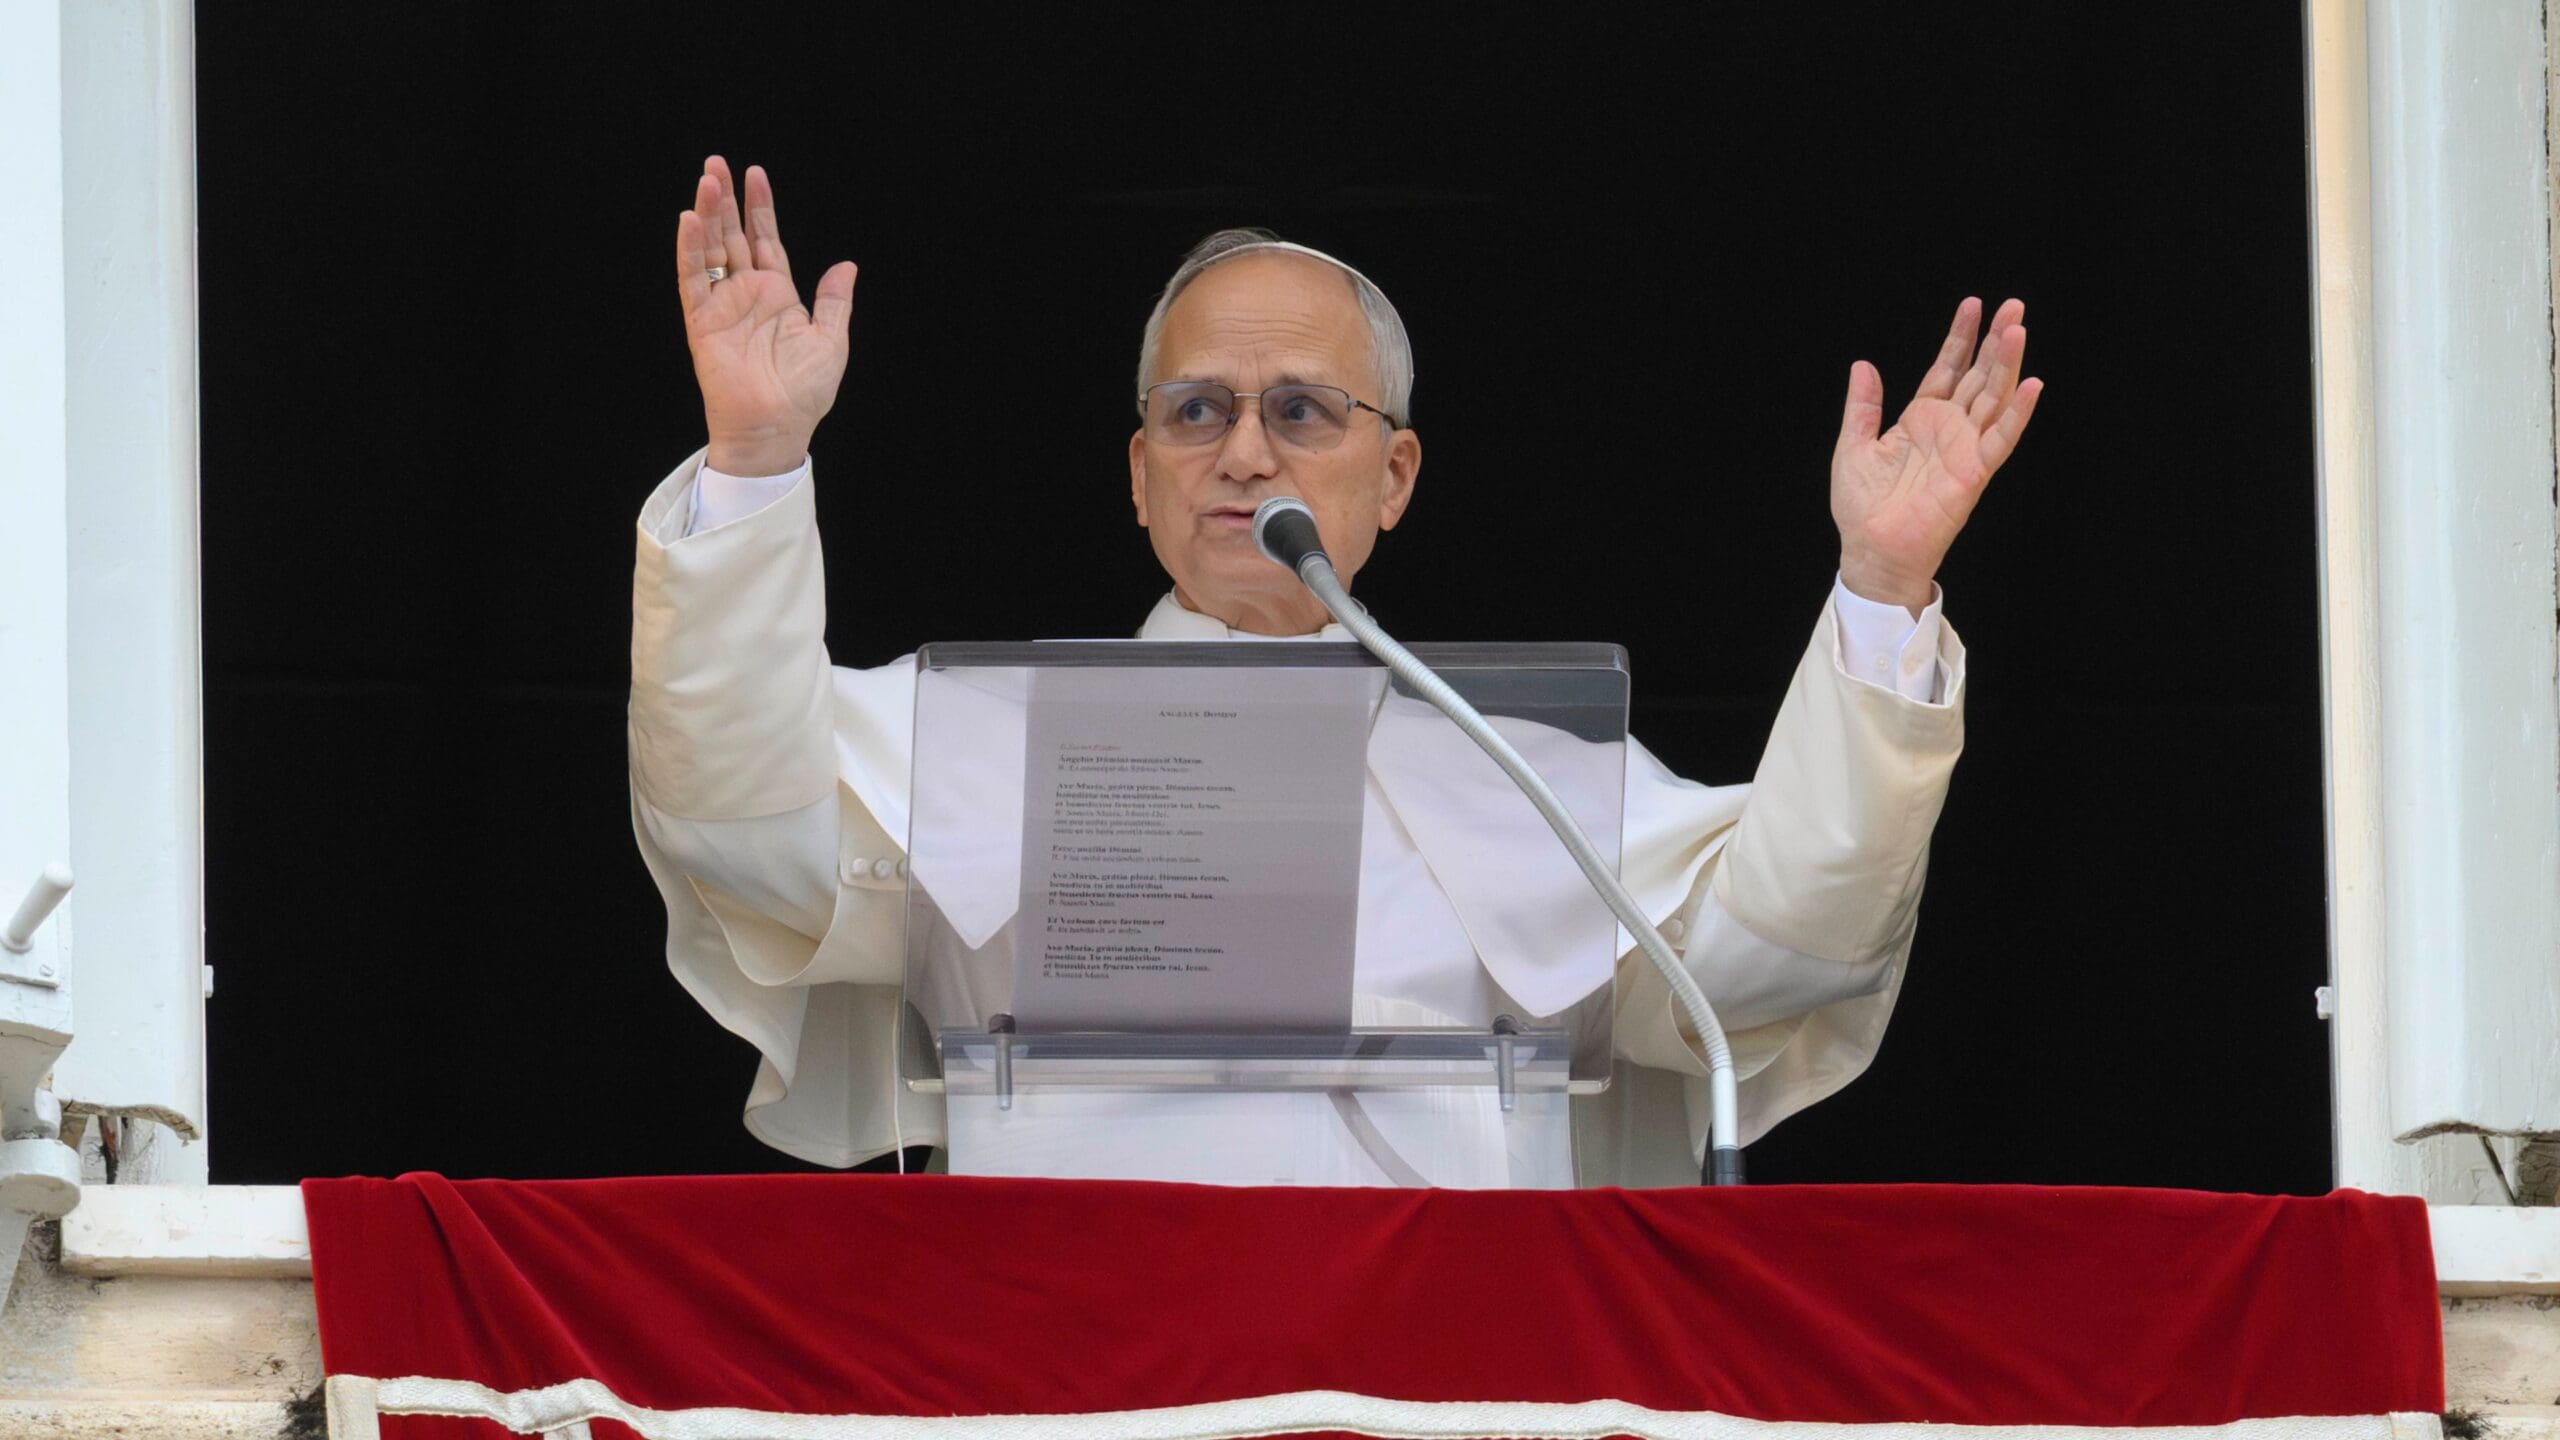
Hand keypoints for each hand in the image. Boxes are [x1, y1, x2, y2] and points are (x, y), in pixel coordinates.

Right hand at [674, 156, 857, 476]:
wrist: (777, 427)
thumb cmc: (804, 393)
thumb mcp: (832, 341)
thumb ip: (835, 301)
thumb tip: (847, 265)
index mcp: (777, 295)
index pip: (764, 240)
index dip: (760, 207)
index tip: (756, 173)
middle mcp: (747, 294)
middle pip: (733, 236)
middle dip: (725, 200)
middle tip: (716, 164)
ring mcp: (722, 305)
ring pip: (711, 249)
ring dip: (707, 215)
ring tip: (706, 180)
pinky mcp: (702, 321)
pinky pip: (693, 279)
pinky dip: (690, 251)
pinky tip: (689, 221)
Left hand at [1830, 298, 2042, 611]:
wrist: (1870, 550)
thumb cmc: (1863, 507)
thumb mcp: (1853, 446)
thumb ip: (1863, 406)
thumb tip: (1863, 364)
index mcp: (1921, 420)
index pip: (1947, 369)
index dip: (1960, 338)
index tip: (1973, 305)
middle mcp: (1949, 430)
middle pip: (1978, 376)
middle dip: (1995, 341)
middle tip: (2013, 305)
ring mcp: (1965, 449)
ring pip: (1994, 398)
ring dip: (2008, 365)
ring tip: (2018, 329)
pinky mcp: (1974, 472)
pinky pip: (2001, 439)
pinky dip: (2018, 413)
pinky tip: (2032, 384)